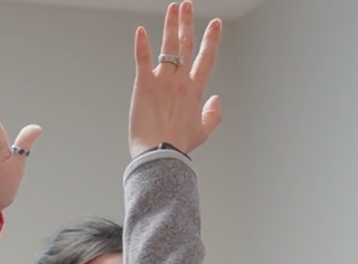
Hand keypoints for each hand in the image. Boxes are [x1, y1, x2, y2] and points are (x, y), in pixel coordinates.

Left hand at [129, 2, 222, 159]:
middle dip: (187, 23)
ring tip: (173, 8)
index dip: (211, 39)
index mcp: (195, 91)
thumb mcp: (203, 132)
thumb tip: (217, 101)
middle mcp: (181, 82)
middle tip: (187, 5)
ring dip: (171, 25)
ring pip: (169, 47)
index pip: (206, 58)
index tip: (215, 24)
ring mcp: (163, 82)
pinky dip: (141, 45)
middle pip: (187, 45)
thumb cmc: (178, 147)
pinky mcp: (144, 86)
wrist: (160, 156)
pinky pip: (143, 60)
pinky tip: (140, 30)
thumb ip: (213, 115)